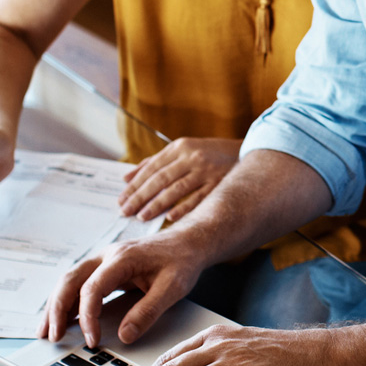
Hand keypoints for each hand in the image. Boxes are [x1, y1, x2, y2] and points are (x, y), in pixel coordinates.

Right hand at [38, 233, 208, 347]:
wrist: (188, 242)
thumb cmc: (182, 261)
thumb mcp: (173, 288)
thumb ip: (148, 311)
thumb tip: (125, 336)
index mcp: (122, 258)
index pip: (93, 288)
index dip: (88, 316)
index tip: (92, 340)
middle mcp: (107, 256)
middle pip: (70, 280)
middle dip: (57, 310)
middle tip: (52, 337)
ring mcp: (103, 260)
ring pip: (70, 280)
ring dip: (56, 305)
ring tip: (46, 331)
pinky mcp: (105, 268)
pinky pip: (79, 283)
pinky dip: (67, 301)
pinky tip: (63, 319)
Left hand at [120, 138, 241, 222]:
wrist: (245, 151)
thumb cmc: (208, 154)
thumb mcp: (182, 150)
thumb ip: (154, 162)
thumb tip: (126, 177)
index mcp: (180, 147)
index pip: (151, 168)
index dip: (135, 185)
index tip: (121, 200)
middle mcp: (192, 157)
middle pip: (161, 179)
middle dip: (140, 197)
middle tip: (126, 211)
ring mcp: (207, 170)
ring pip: (177, 189)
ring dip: (158, 204)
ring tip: (142, 216)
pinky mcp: (220, 183)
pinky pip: (199, 198)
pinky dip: (184, 208)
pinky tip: (170, 218)